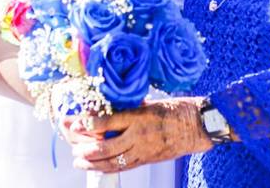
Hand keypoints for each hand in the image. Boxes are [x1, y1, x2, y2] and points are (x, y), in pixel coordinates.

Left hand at [67, 97, 212, 172]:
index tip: (75, 123)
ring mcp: (144, 150)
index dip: (88, 124)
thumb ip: (130, 107)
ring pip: (113, 160)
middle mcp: (139, 135)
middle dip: (85, 148)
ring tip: (78, 161)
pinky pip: (124, 167)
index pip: (107, 121)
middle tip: (72, 146)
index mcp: (139, 116)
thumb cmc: (176, 109)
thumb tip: (108, 106)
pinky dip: (108, 168)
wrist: (197, 126)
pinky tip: (97, 167)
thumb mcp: (151, 102)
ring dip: (92, 162)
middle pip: (106, 145)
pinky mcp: (148, 159)